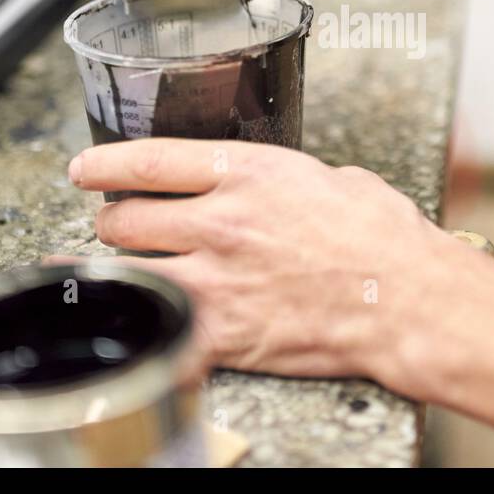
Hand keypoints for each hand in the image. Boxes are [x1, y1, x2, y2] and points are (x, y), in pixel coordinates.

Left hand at [61, 138, 481, 385]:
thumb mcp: (333, 179)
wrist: (407, 298)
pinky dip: (144, 332)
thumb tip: (270, 185)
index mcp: (249, 175)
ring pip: (130, 272)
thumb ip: (285, 180)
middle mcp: (222, 223)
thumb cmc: (383, 238)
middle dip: (112, 220)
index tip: (86, 167)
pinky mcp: (225, 331)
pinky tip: (131, 330)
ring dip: (112, 271)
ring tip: (101, 271)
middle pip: (128, 217)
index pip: (150, 161)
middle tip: (113, 223)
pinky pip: (162, 333)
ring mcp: (219, 280)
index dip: (104, 163)